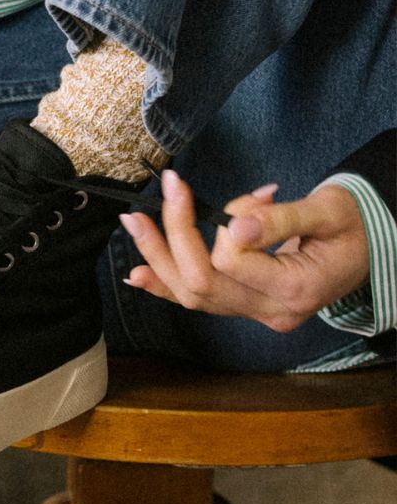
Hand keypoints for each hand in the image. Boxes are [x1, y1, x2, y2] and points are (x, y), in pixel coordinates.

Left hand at [120, 171, 369, 332]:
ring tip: (134, 222)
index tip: (254, 198)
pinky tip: (136, 273)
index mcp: (296, 289)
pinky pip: (197, 302)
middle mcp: (271, 310)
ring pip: (191, 295)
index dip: (229, 223)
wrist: (370, 248)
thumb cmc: (354, 225)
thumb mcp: (330, 210)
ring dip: (158, 256)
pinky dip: (164, 286)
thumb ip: (282, 218)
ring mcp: (256, 314)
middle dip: (174, 235)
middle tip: (168, 188)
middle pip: (201, 284)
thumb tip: (235, 222)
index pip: (234, 261)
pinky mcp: (244, 308)